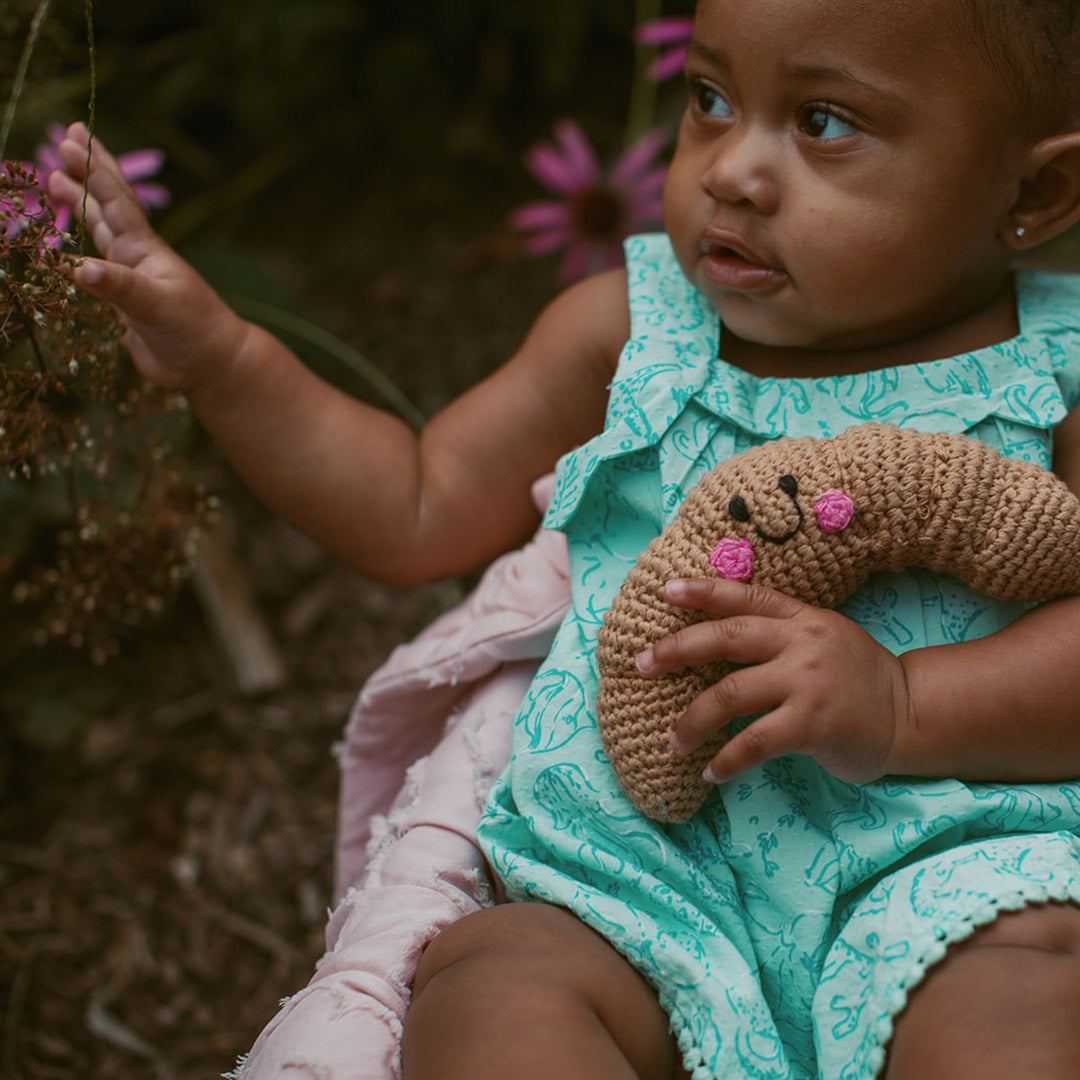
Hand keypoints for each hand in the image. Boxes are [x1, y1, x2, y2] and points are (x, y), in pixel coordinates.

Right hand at [46, 122, 248, 389]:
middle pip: (107, 207)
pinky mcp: (124, 304)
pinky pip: (94, 269)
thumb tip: (76, 268)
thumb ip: (119, 287)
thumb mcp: (158, 306)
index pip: (115, 202)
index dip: (93, 171)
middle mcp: (135, 259)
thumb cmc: (195, 332)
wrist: (212, 366)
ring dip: (80, 206)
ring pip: (99, 233)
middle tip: (66, 139)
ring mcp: (130, 280)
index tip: (71, 139)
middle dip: (87, 173)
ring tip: (55, 180)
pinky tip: (69, 250)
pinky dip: (78, 253)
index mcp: (145, 250)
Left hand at [634, 577, 912, 784]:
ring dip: (693, 720)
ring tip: (674, 740)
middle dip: (677, 649)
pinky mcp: (813, 723)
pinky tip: (711, 773)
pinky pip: (755, 742)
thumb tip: (718, 640)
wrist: (911, 714)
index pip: (746, 596)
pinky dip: (727, 760)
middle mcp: (801, 643)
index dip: (704, 591)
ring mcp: (807, 682)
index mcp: (801, 618)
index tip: (667, 589)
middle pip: (726, 637)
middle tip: (642, 664)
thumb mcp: (823, 638)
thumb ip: (781, 634)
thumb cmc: (858, 679)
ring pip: (731, 695)